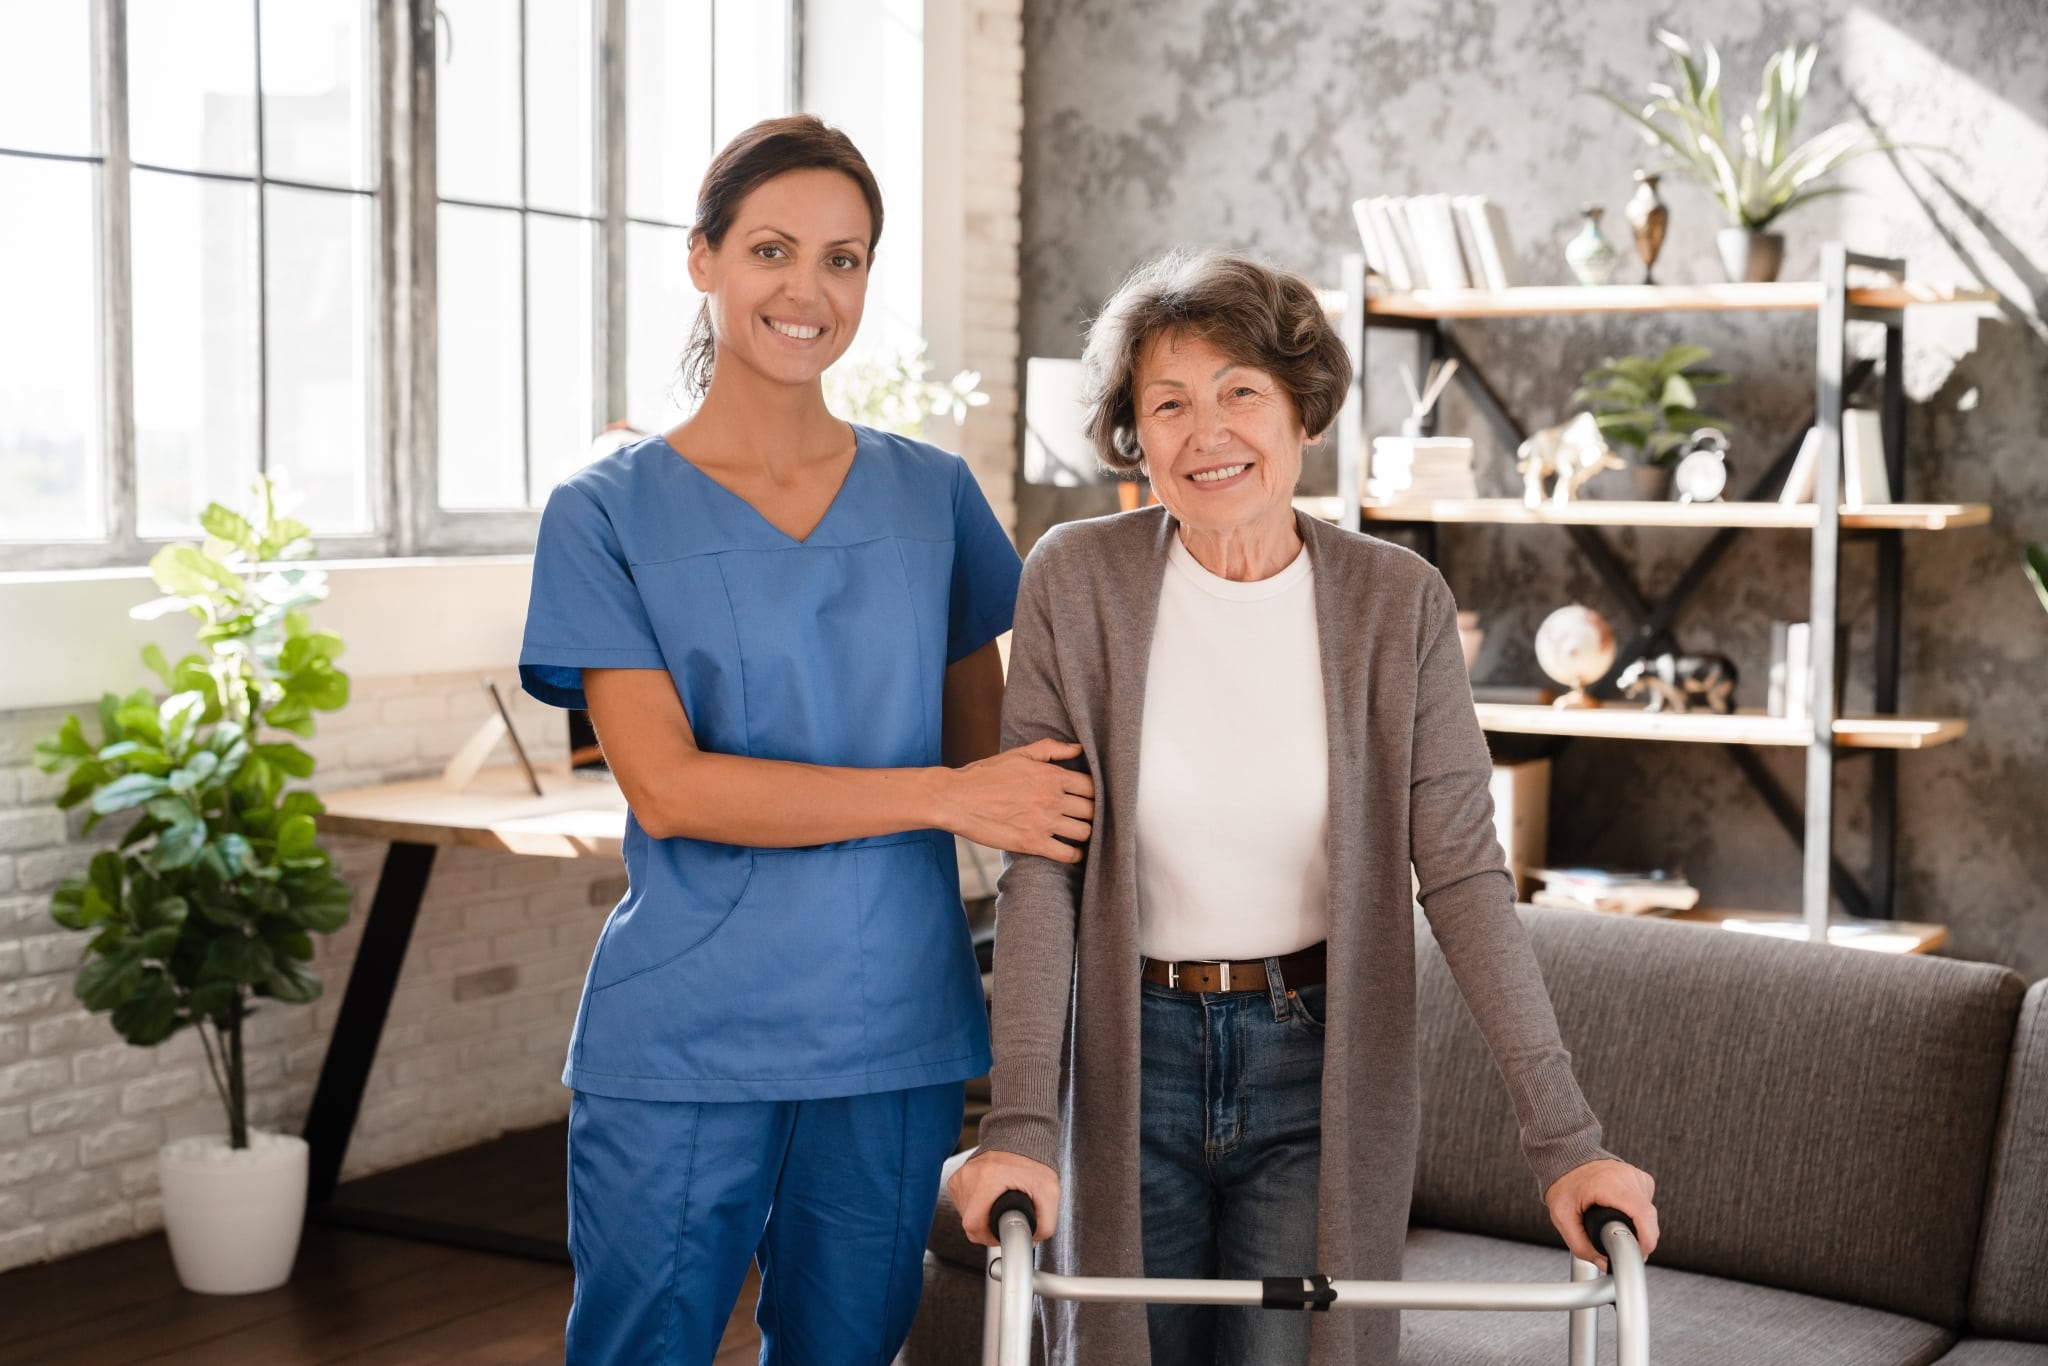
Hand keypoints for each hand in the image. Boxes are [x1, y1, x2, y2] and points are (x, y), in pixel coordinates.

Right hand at [939, 739, 1093, 862]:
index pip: (1092, 786)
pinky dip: (1074, 855)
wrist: (955, 798)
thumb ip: (1051, 749)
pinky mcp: (1032, 843)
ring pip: (1085, 832)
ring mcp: (1043, 822)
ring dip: (1085, 834)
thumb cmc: (985, 775)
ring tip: (1077, 834)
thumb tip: (1078, 749)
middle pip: (1093, 810)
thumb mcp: (1019, 754)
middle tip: (1084, 818)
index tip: (1088, 799)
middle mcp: (1052, 798)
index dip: (1094, 794)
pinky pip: (1068, 854)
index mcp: (1051, 775)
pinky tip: (1069, 851)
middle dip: (1092, 814)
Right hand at [948, 1149, 1061, 1246]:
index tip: (1001, 1232)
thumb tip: (1032, 1241)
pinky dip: (976, 1207)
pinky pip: (962, 1205)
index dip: (989, 1237)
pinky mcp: (956, 1179)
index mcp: (989, 1178)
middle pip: (970, 1223)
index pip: (973, 1224)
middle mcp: (970, 1175)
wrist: (1019, 1140)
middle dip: (989, 1227)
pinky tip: (989, 1198)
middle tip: (1005, 1216)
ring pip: (966, 1215)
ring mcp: (961, 1176)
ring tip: (999, 1203)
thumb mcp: (1049, 1193)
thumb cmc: (1033, 1163)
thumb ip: (1045, 1223)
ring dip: (982, 1216)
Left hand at [1543, 1158, 1659, 1271]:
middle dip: (1638, 1239)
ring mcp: (1638, 1177)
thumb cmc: (1564, 1184)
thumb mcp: (1562, 1217)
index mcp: (1612, 1185)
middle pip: (1648, 1219)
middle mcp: (1630, 1178)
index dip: (1645, 1240)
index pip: (1643, 1215)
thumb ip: (1580, 1245)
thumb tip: (1604, 1264)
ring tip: (1614, 1224)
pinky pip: (1647, 1206)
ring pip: (1649, 1215)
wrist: (1567, 1158)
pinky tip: (1619, 1213)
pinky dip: (1637, 1216)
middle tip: (1618, 1245)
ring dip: (1637, 1227)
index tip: (1636, 1255)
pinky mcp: (1643, 1179)